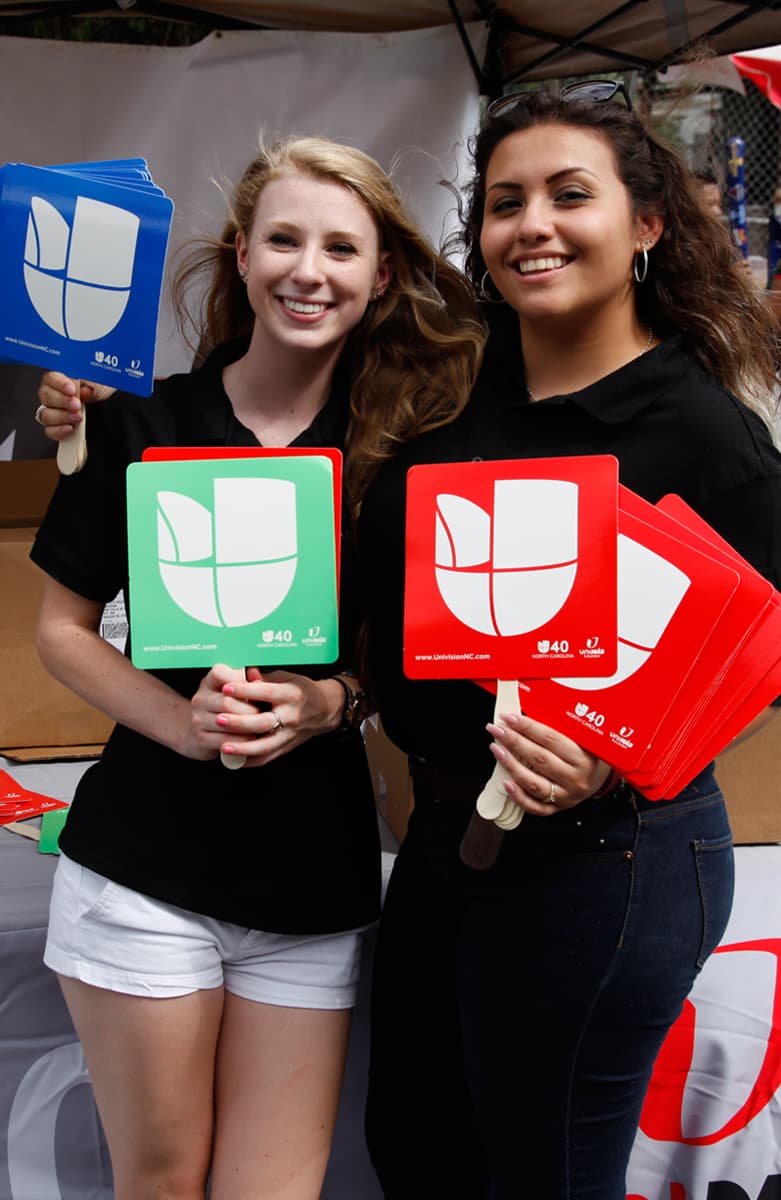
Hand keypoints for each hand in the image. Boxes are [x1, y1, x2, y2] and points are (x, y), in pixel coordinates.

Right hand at [36, 372, 114, 440]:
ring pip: (46, 414)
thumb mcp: (100, 383)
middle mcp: (56, 394)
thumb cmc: (105, 392)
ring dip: (61, 416)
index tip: (72, 390)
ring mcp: (55, 411)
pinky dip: (58, 430)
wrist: (114, 407)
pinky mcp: (58, 427)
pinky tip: (69, 428)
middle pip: (46, 396)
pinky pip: (50, 430)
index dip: (59, 383)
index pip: (51, 378)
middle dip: (62, 401)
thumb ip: (89, 384)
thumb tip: (83, 391)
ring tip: (78, 417)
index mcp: (63, 379)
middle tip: (76, 405)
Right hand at [184, 665, 260, 760]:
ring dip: (247, 727)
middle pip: (227, 702)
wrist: (205, 731)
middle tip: (265, 715)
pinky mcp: (200, 737)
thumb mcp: (237, 691)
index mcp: (210, 681)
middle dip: (249, 710)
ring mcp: (198, 718)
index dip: (238, 683)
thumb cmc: (229, 706)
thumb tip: (256, 674)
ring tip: (261, 728)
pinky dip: (240, 741)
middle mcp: (200, 698)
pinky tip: (251, 739)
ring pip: (226, 722)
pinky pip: (223, 739)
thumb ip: (248, 682)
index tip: (254, 691)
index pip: (219, 673)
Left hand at [210, 666, 343, 767]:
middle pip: (263, 722)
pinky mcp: (287, 747)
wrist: (324, 710)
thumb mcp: (287, 677)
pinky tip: (233, 759)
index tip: (225, 688)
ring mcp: (289, 734)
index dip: (245, 690)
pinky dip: (249, 760)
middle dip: (240, 722)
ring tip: (223, 746)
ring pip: (265, 746)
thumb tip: (243, 674)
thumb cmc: (302, 690)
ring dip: (242, 748)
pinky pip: (266, 758)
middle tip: (219, 719)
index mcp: (291, 694)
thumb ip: (264, 678)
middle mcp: (291, 716)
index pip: (266, 692)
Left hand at [486, 710, 612, 816]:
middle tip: (497, 730)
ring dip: (511, 765)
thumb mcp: (579, 738)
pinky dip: (518, 796)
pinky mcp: (558, 808)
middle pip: (539, 759)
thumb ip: (557, 728)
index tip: (508, 718)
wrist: (599, 779)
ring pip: (534, 783)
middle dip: (514, 742)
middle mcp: (575, 778)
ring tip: (497, 750)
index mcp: (583, 756)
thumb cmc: (585, 754)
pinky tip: (505, 783)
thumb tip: (523, 715)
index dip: (526, 726)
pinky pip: (535, 807)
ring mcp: (566, 795)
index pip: (550, 739)